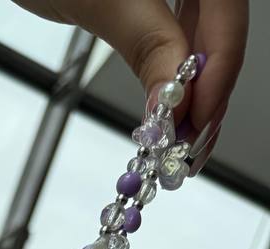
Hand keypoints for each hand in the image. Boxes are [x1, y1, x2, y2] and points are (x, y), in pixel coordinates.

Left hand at [14, 0, 247, 169]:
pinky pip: (179, 32)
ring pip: (204, 36)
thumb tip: (174, 104)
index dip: (221, 68)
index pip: (228, 10)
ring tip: (178, 145)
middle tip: (188, 151)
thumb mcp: (103, 1)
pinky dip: (173, 74)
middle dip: (209, 92)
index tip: (197, 123)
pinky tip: (166, 115)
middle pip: (221, 30)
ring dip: (194, 93)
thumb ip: (147, 44)